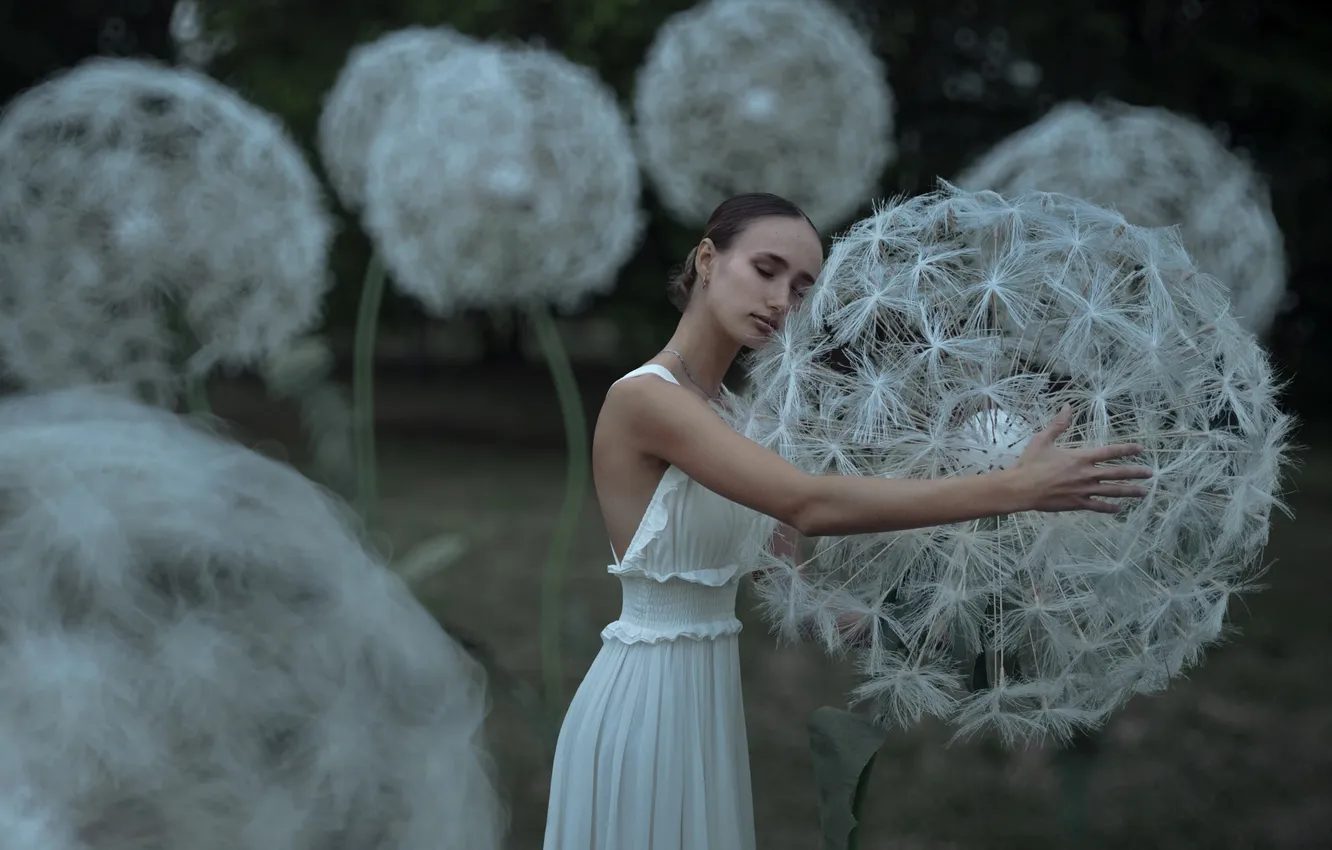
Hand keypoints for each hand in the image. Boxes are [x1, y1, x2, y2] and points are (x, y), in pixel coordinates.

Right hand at [1010, 405, 1152, 513]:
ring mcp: (1084, 490)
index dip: (1126, 449)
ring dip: (1129, 491)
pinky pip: (1098, 506)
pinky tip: (1118, 508)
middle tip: (1150, 473)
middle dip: (1136, 472)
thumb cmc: (1030, 463)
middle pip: (1117, 473)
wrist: (1021, 488)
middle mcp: (1087, 474)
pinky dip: (1109, 508)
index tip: (1140, 449)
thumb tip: (1068, 407)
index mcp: (1080, 457)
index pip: (1109, 452)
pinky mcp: (1077, 503)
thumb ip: (1058, 424)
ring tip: (1143, 492)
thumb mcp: (1043, 440)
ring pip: (1112, 491)